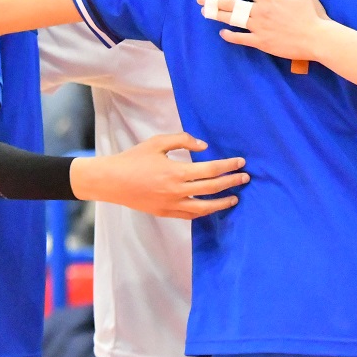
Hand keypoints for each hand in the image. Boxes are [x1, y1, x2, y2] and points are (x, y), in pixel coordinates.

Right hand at [71, 133, 249, 218]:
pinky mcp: (164, 213)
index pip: (210, 170)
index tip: (241, 163)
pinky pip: (189, 215)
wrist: (111, 181)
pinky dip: (203, 212)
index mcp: (176, 171)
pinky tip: (211, 207)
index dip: (228, 166)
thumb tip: (204, 147)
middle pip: (212, 188)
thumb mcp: (158, 142)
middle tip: (245, 178)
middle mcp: (176, 190)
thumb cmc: (134, 158)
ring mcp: (171, 204)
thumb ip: (183, 141)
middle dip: (231, 183)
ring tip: (234, 198)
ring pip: (203, 208)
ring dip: (222, 203)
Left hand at [197, 0, 329, 60]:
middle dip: (213, 0)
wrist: (317, 38)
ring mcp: (259, 28)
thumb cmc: (311, 13)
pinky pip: (241, 39)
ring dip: (216, 15)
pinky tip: (222, 33)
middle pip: (231, 4)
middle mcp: (259, 12)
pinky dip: (230, 36)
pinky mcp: (261, 42)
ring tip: (204, 12)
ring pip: (232, 20)